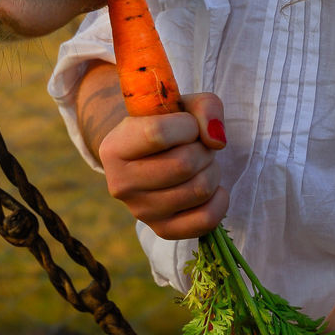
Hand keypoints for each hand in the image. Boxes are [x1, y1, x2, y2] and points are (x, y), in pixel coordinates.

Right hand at [97, 92, 228, 239]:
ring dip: (212, 170)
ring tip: (202, 162)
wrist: (149, 155)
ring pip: (198, 189)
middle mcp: (121, 183)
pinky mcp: (162, 230)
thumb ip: (205, 108)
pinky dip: (220, 200)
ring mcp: (141, 211)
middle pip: (183, 165)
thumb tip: (217, 141)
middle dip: (203, 149)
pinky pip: (206, 220)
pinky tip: (213, 188)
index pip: (158, 134)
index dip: (187, 125)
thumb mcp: (181, 104)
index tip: (189, 124)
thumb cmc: (166, 124)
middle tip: (198, 145)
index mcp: (114, 147)